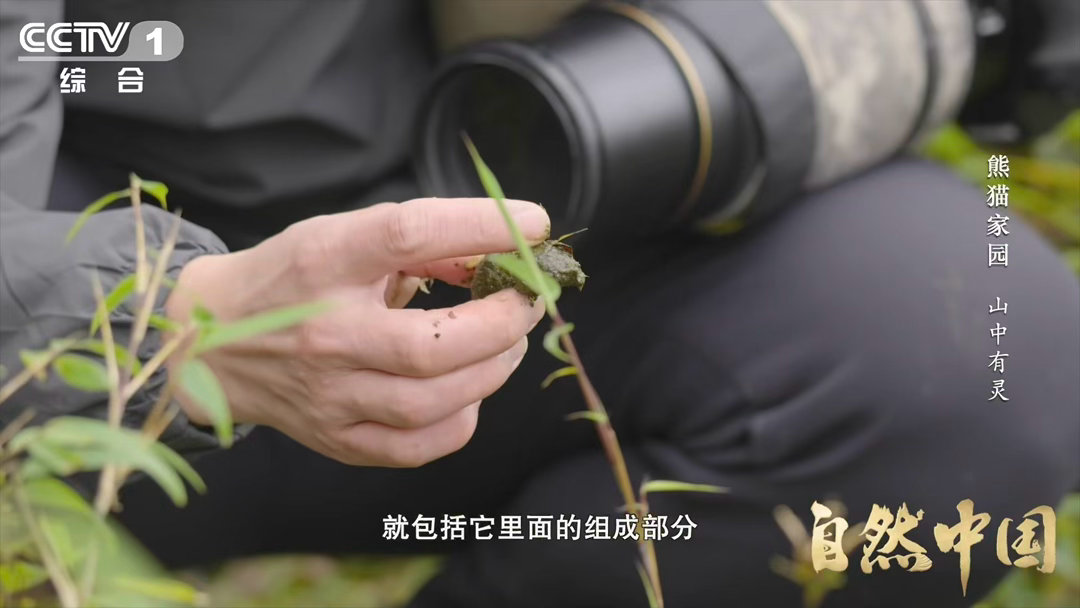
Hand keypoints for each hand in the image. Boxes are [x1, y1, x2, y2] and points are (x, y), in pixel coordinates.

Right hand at [165, 197, 549, 465]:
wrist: (209, 341)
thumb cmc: (292, 278)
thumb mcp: (343, 236)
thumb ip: (422, 242)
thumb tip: (501, 255)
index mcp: (323, 261)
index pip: (407, 235)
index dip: (480, 225)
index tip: (534, 224)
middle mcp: (324, 334)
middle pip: (432, 344)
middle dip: (503, 323)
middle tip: (527, 303)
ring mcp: (328, 395)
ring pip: (433, 401)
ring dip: (492, 369)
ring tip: (507, 343)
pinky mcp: (336, 439)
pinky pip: (419, 445)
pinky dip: (461, 417)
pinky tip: (467, 390)